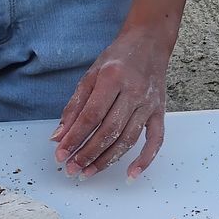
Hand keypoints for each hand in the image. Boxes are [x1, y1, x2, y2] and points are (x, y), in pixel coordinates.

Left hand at [51, 25, 169, 179]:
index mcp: (113, 79)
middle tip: (72, 169)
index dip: (75, 138)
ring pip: (128, 140)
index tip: (61, 154)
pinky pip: (155, 141)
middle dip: (87, 154)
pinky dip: (144, 160)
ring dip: (107, 160)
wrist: (149, 43)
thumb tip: (58, 136)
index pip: (91, 116)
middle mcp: (133, 92)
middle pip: (109, 131)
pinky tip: (130, 175)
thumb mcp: (90, 76)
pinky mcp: (159, 113)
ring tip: (88, 173)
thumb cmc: (117, 59)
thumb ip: (74, 107)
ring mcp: (149, 104)